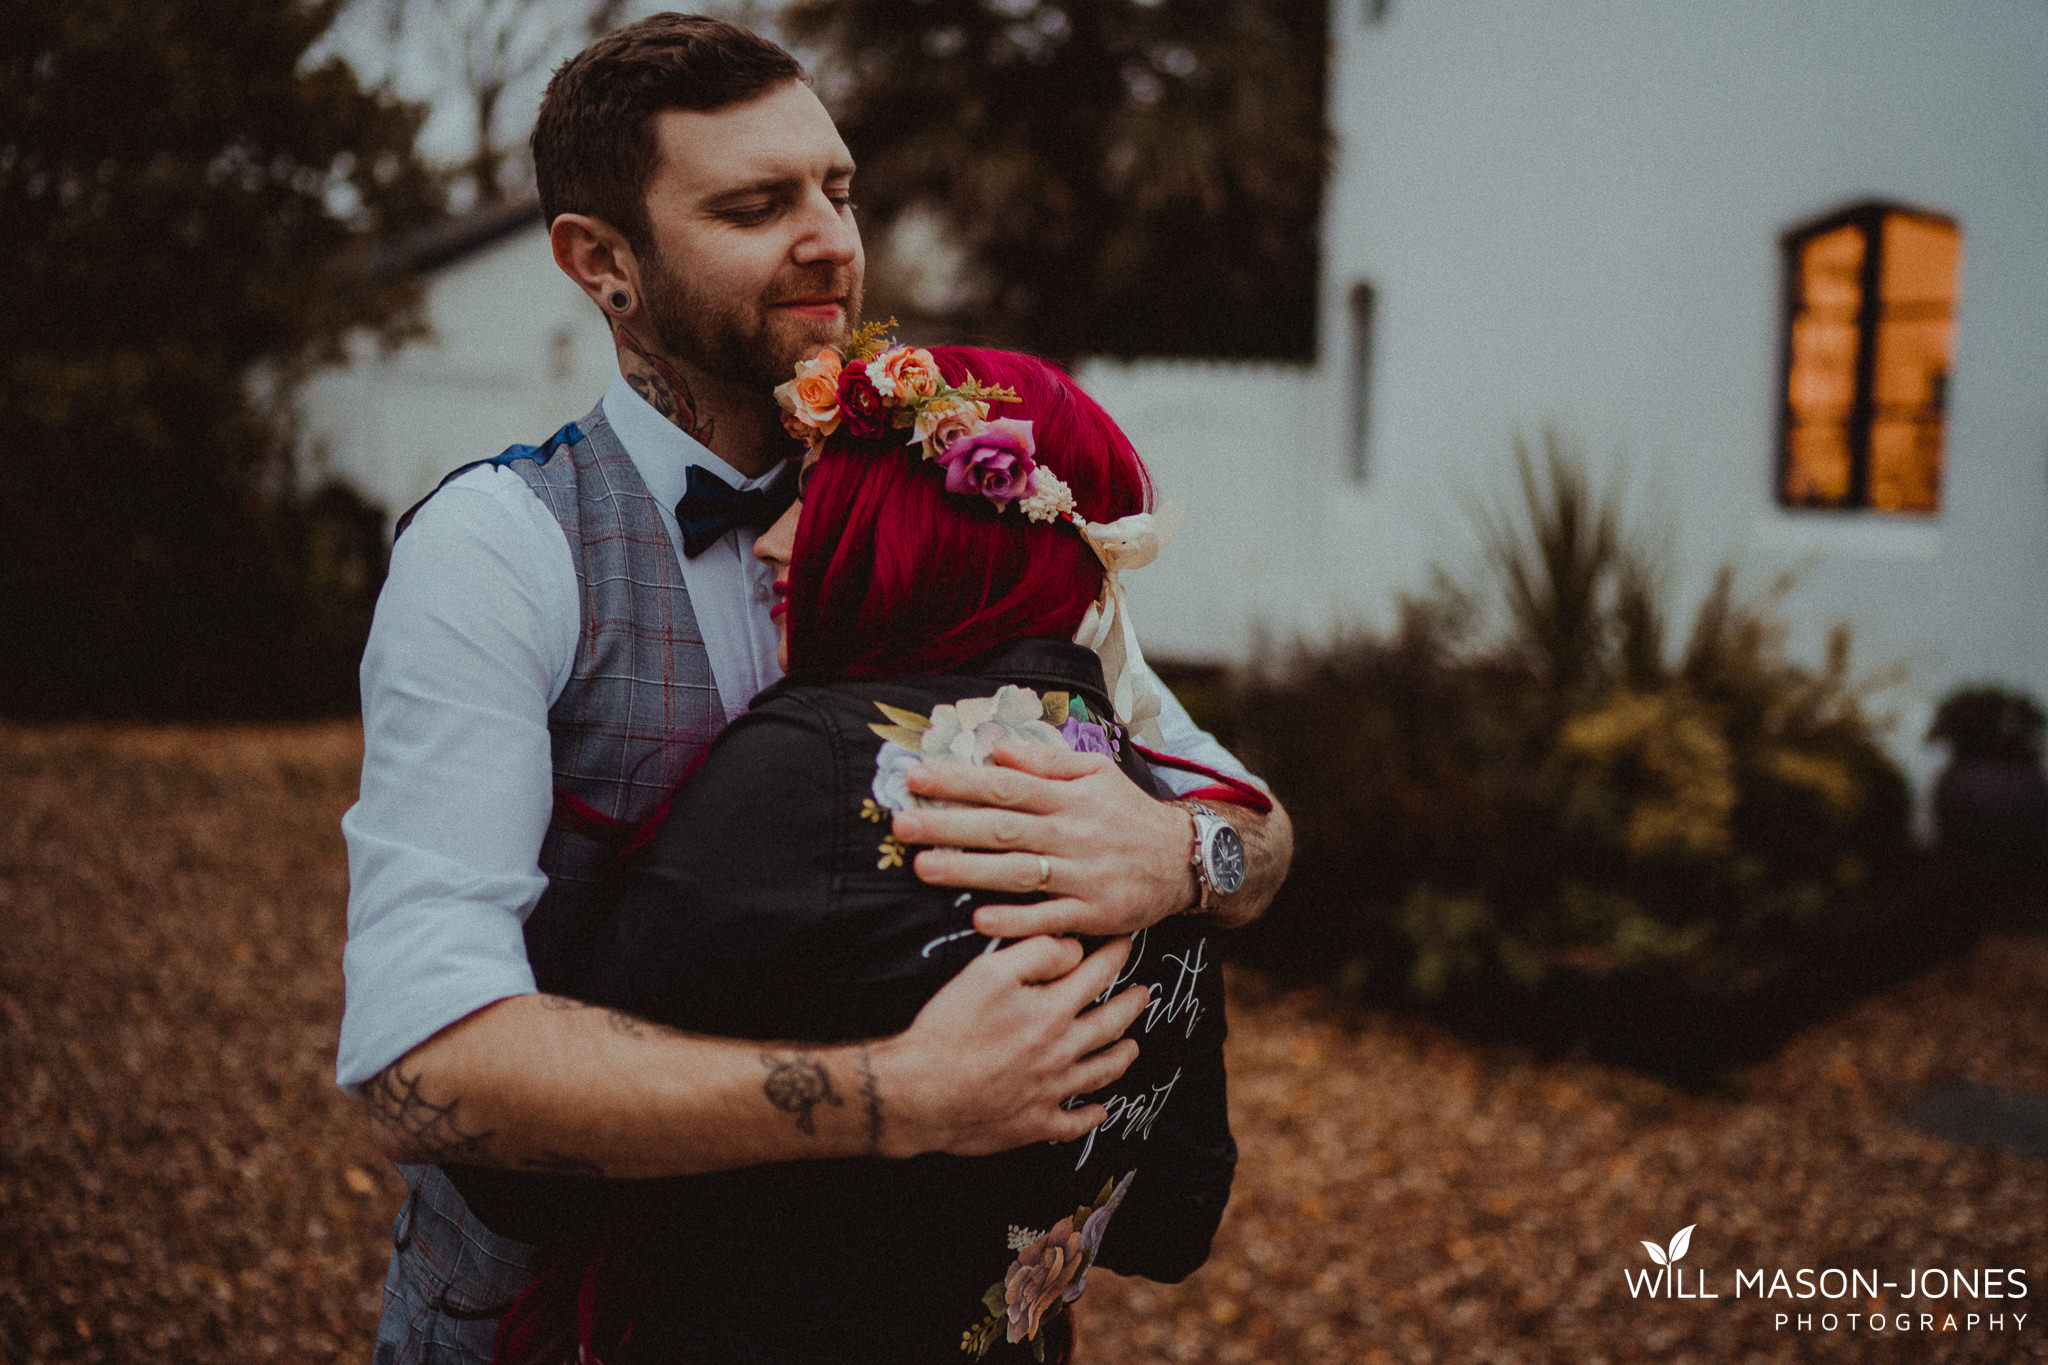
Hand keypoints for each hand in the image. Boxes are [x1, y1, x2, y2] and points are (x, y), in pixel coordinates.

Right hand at [873, 936, 1149, 1157]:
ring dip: (1120, 1057)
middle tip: (1144, 994)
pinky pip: (1074, 1123)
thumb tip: (1073, 949)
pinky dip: (1092, 1115)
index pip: (1096, 976)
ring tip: (1132, 1047)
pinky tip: (1100, 1111)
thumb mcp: (988, 972)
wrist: (921, 1092)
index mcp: (1052, 1012)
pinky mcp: (1035, 1123)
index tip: (1126, 944)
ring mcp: (1051, 1091)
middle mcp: (1061, 1052)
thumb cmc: (950, 1029)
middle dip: (1130, 1005)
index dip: (1115, 956)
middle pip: (1109, 1025)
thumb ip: (1035, 954)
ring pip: (1100, 1073)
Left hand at [892, 742, 1198, 938]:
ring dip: (970, 871)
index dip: (959, 781)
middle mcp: (1071, 834)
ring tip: (925, 868)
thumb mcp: (1096, 774)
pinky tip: (980, 919)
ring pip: (1018, 873)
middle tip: (902, 824)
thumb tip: (997, 752)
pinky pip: (1049, 918)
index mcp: (1068, 797)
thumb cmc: (1128, 814)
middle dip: (949, 825)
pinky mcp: (1093, 912)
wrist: (1185, 859)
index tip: (916, 778)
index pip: (1005, 786)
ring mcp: (1082, 875)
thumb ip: (1047, 763)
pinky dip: (1016, 920)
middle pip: (1003, 828)